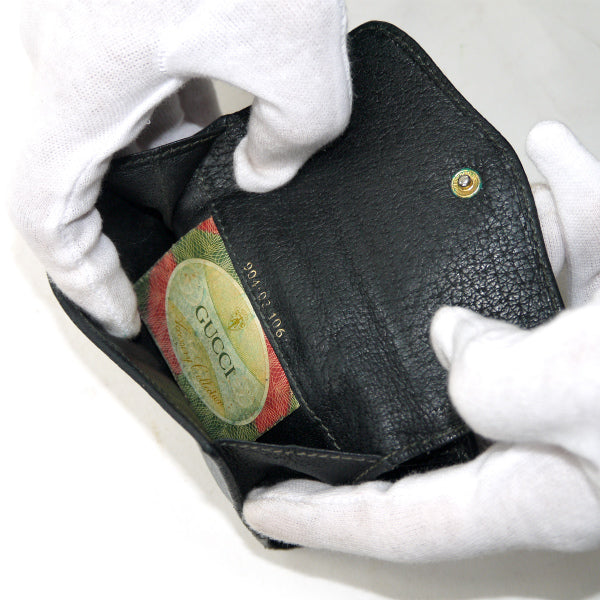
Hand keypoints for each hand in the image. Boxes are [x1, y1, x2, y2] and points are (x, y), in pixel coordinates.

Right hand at [11, 0, 350, 336]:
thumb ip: (290, 140)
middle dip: (113, 239)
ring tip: (191, 213)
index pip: (48, 217)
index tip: (119, 314)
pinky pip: (121, 89)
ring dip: (138, 179)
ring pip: (95, 135)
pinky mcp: (114, 10)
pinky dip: (156, 123)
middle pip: (67, 183)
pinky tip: (201, 131)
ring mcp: (82, 31)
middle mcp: (62, 62)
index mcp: (79, 85)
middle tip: (160, 276)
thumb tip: (262, 174)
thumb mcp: (300, 61)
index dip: (81, 280)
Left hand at [243, 122, 599, 561]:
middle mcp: (557, 434)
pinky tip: (551, 155)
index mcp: (537, 482)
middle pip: (439, 410)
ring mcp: (591, 373)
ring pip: (511, 318)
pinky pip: (584, 259)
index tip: (261, 509)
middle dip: (388, 373)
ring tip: (468, 227)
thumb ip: (498, 382)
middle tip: (319, 353)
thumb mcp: (589, 392)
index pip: (399, 517)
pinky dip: (570, 206)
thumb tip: (452, 342)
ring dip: (494, 263)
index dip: (324, 519)